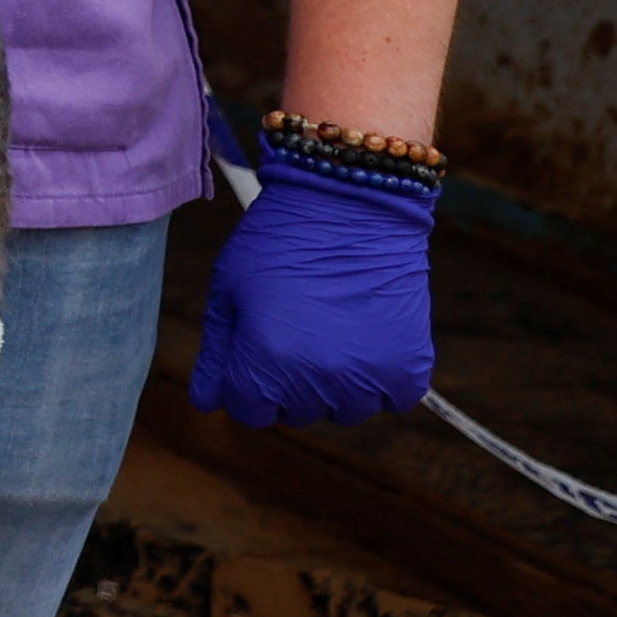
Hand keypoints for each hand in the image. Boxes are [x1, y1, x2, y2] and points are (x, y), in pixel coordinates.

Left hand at [194, 148, 438, 425]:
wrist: (350, 203)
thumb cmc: (279, 241)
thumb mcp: (228, 291)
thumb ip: (218, 354)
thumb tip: (207, 402)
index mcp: (264, 363)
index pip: (250, 411)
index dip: (249, 382)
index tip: (257, 350)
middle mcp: (316, 381)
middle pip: (296, 412)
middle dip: (290, 381)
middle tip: (297, 328)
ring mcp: (367, 377)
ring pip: (345, 409)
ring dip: (337, 382)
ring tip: (333, 327)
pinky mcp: (410, 368)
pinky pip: (390, 398)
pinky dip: (381, 378)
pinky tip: (367, 335)